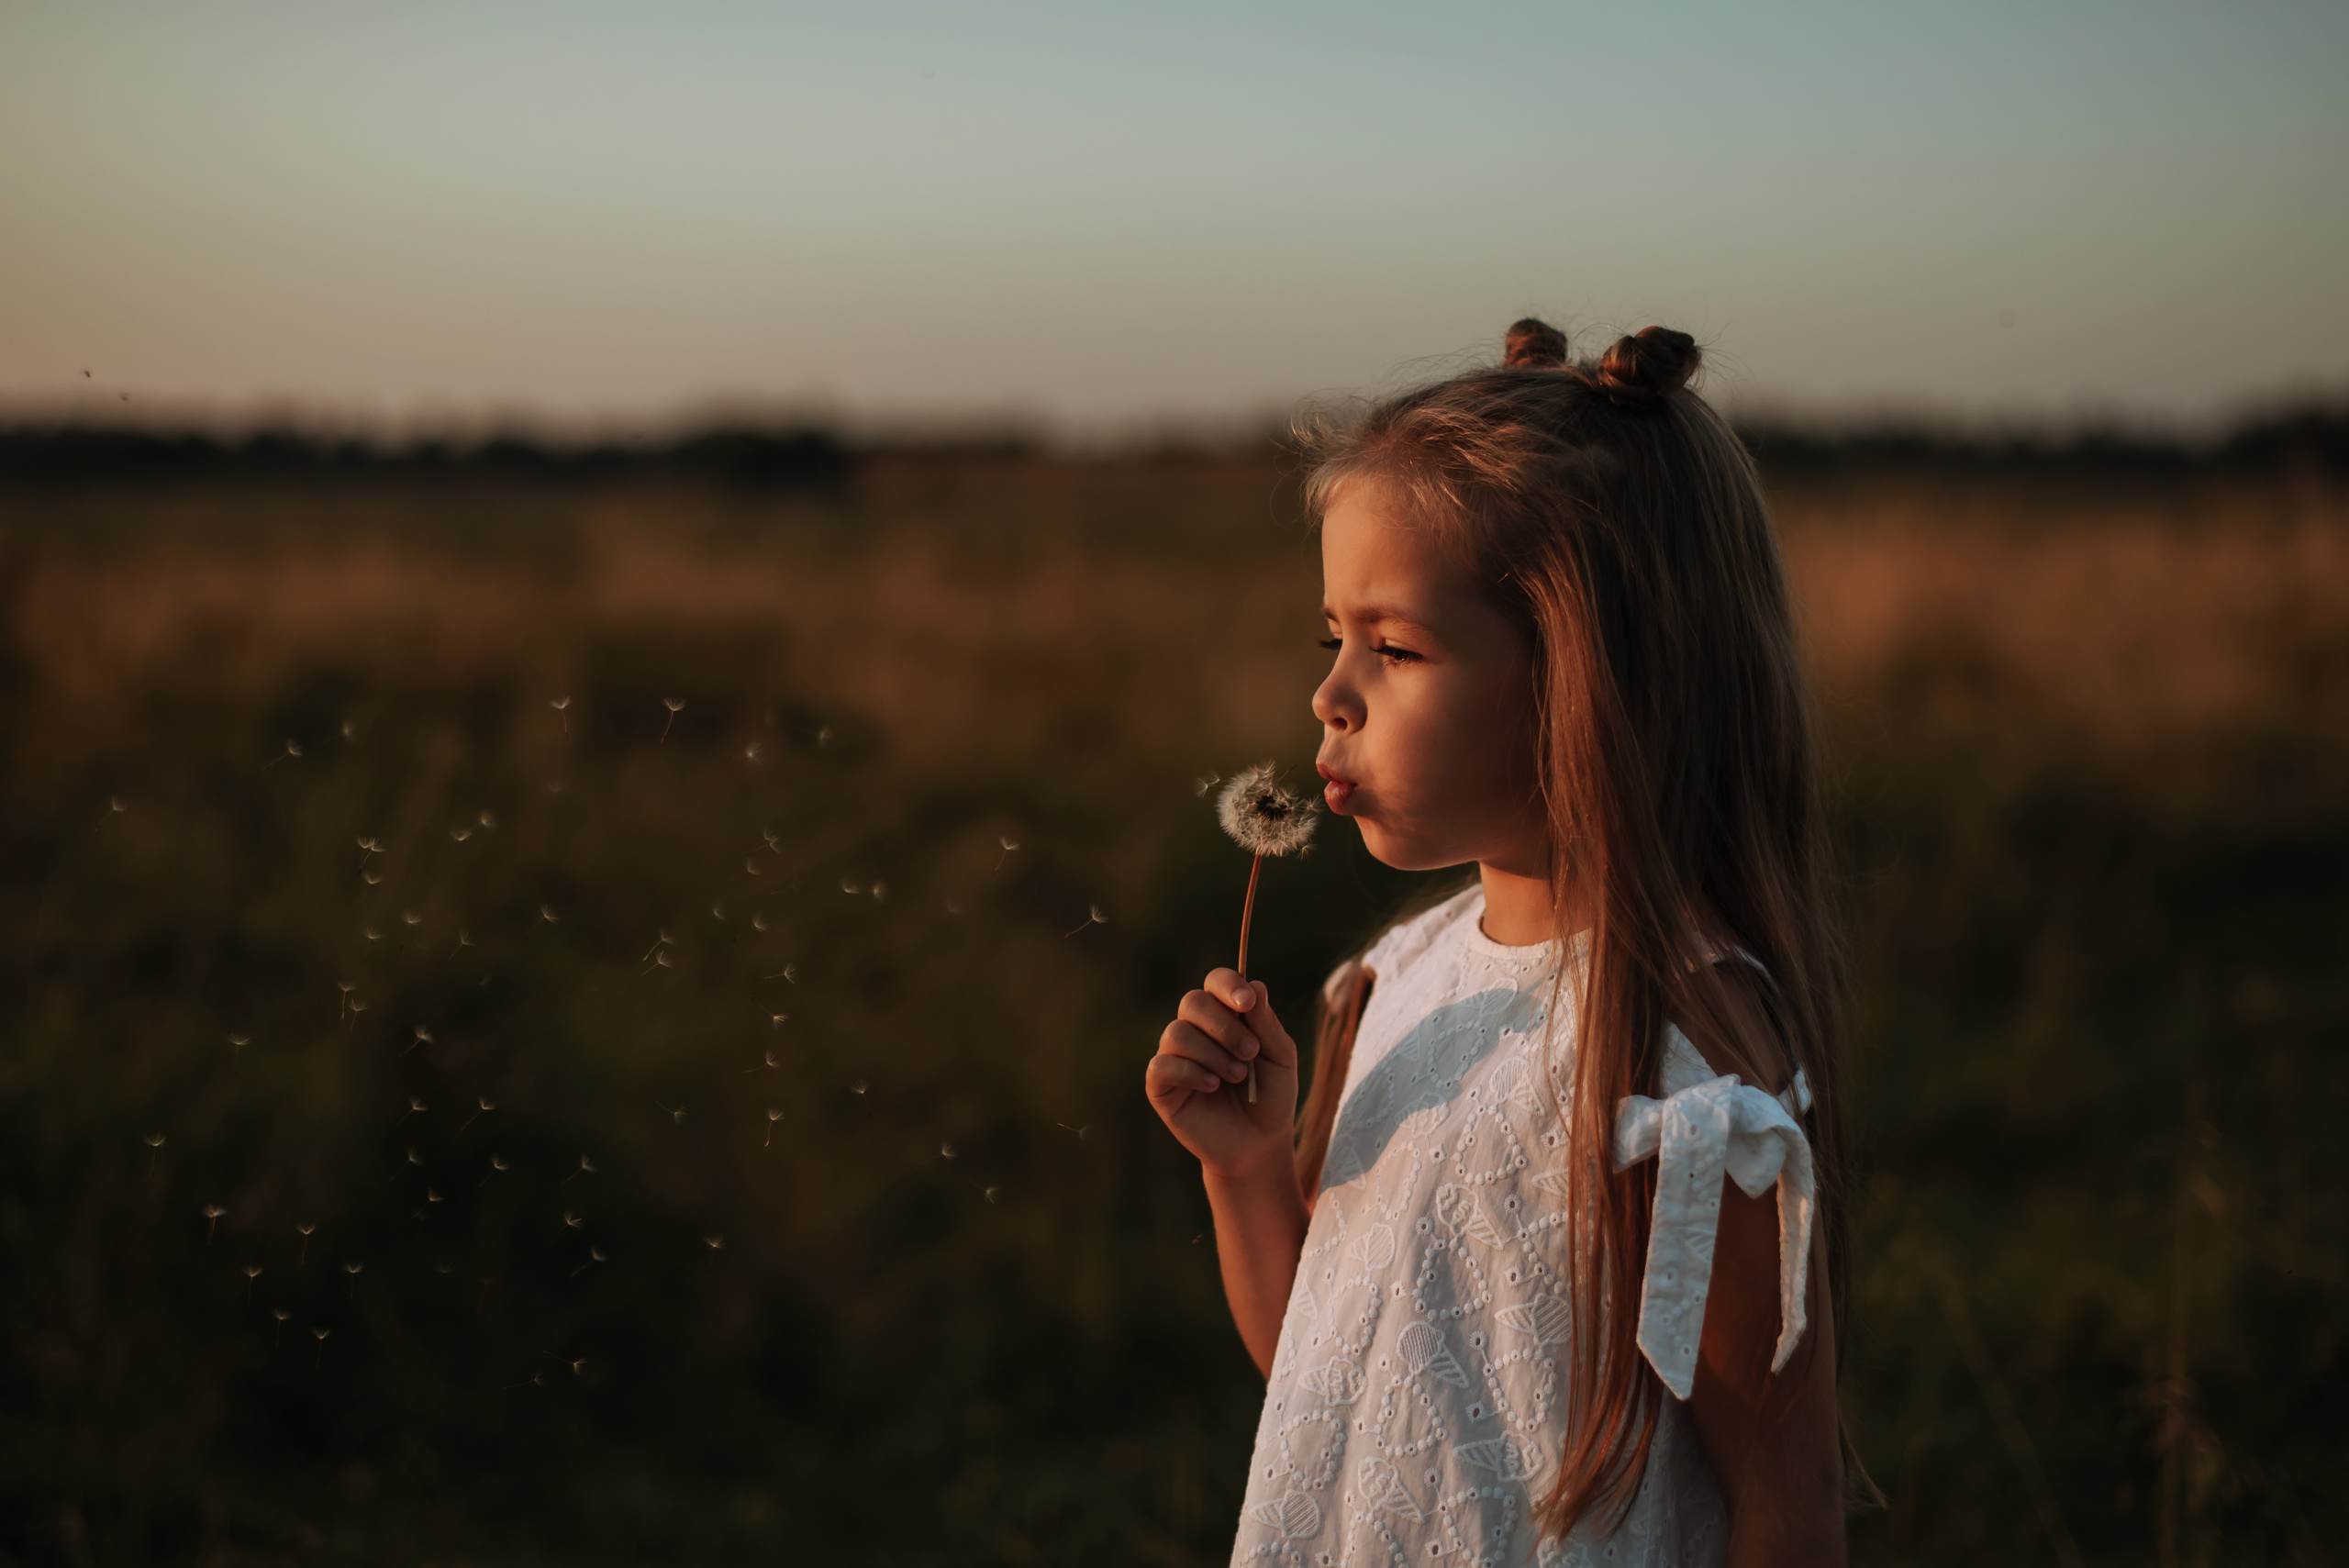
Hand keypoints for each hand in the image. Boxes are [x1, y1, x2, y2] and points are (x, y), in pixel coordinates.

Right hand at [1145, 969, 1298, 1180]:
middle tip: (1250, 1053)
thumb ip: (1266, 1024)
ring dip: (1213, 1054)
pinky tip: (1213, 1086)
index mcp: (1224, 1015)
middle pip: (1192, 1001)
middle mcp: (1195, 1030)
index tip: (1246, 1003)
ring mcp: (1175, 1056)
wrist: (1258, 1144)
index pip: (1215, 981)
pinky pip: (1162, 1064)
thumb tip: (1255, 985)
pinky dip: (1191, 1072)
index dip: (1228, 985)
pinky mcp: (1160, 1085)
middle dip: (1224, 1025)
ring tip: (1238, 1077)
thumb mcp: (1280, 1057)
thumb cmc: (1270, 1097)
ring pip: (1177, 1033)